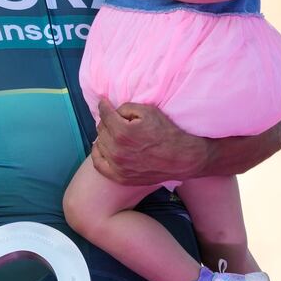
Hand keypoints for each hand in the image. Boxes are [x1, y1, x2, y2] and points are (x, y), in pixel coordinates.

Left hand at [92, 99, 206, 184]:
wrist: (182, 158)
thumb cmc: (167, 132)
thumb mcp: (148, 111)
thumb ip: (125, 107)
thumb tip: (112, 110)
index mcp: (122, 132)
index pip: (104, 114)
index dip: (104, 105)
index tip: (104, 102)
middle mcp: (117, 151)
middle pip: (101, 129)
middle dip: (107, 121)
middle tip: (115, 118)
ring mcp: (118, 166)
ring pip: (99, 144)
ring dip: (104, 135)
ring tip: (113, 131)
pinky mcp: (121, 178)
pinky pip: (99, 164)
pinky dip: (98, 154)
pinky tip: (102, 147)